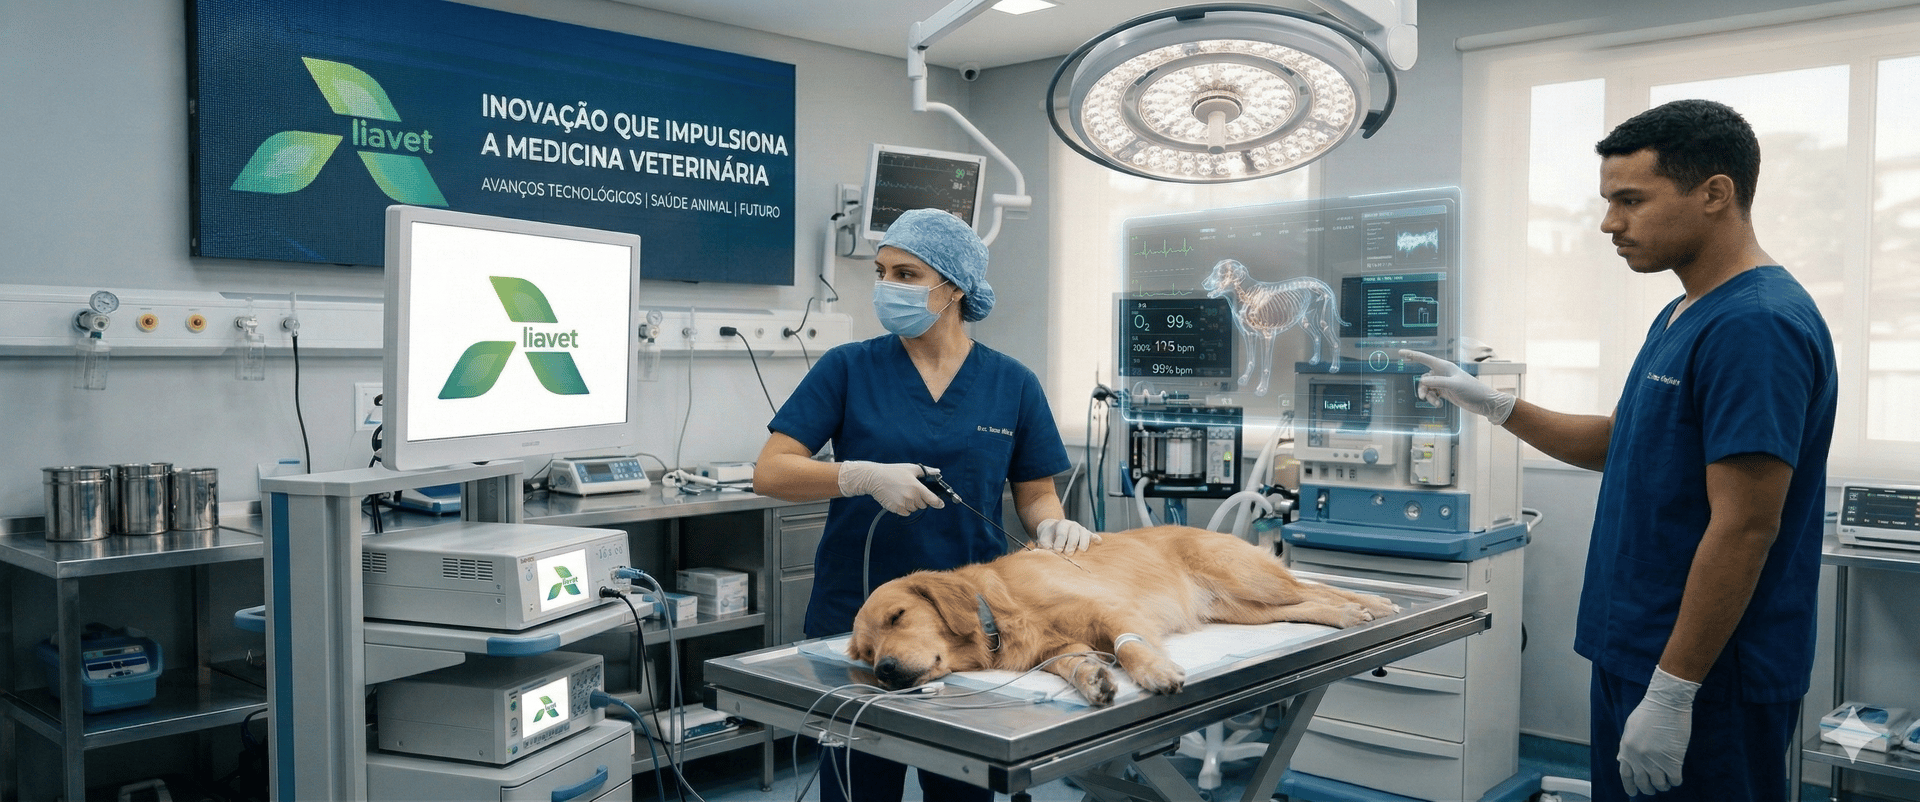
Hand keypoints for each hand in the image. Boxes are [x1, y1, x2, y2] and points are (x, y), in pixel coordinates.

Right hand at [837, 461, 942, 515]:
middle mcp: (911, 497)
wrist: (874, 478)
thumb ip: (926, 471)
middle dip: (921, 499)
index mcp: (916, 487)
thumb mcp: (910, 468)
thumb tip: (938, 472)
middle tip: (912, 490)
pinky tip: (898, 498)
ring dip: (912, 504)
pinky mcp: (895, 509)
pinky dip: (904, 508)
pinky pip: (905, 513)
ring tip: (903, 493)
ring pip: (914, 509)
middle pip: (923, 505)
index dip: (938, 503)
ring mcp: (903, 504)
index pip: (932, 499)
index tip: (941, 504)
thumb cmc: (892, 472)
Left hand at [1036, 519, 1100, 552]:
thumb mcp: (1044, 538)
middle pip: (1074, 533)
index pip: (1062, 533)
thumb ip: (1044, 543)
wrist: (1054, 530)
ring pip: (1084, 534)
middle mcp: (1073, 526)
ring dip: (1083, 542)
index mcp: (1062, 525)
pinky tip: (1098, 542)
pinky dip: (1096, 539)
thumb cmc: (1049, 536)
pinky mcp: (1088, 535)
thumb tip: (1047, 549)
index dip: (1059, 542)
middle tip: (1068, 553)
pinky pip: (1093, 536)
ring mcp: (1081, 530)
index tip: (1057, 550)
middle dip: (1071, 543)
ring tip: (1081, 550)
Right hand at [1399, 350, 1515, 424]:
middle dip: (1422, 388)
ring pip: (1428, 388)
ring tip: (1435, 403)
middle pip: (1424, 378)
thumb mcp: (1454, 385)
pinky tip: (1439, 404)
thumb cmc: (1472, 390)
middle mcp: (1443, 373)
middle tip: (1423, 397)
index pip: (1424, 359)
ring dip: (1429, 396)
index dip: (1412, 355)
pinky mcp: (1446, 392)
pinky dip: (1433, 400)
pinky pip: (1433, 394)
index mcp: (1445, 367)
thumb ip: (1438, 382)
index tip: (1400, 352)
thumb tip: (1422, 381)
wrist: (1483, 402)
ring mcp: (1444, 383)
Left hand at [1618, 666, 1698, 795]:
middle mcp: (1638, 758)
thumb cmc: (1649, 712)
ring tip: (1666, 782)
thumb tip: (1626, 760)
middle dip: (1648, 788)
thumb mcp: (1630, 729)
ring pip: (1659, 784)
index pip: (1625, 776)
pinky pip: (1674, 780)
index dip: (1630, 786)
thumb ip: (1628, 746)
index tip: (1634, 793)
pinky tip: (1676, 776)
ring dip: (1663, 785)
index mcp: (1626, 749)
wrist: (1666, 703)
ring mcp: (1655, 761)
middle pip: (1643, 783)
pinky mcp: (1673, 761)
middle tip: (1653, 788)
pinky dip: (1675, 781)